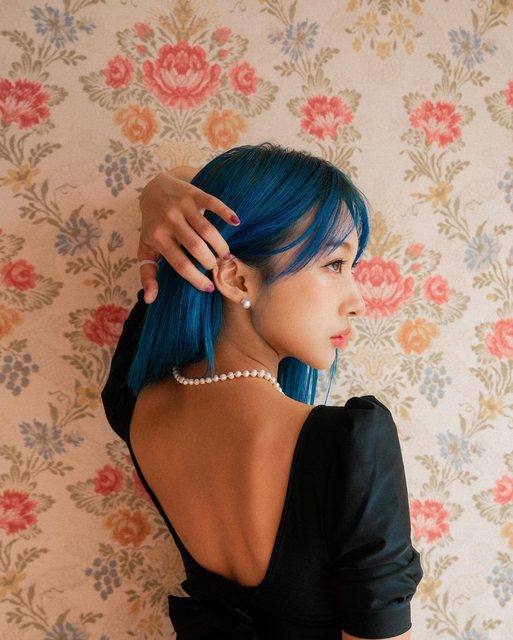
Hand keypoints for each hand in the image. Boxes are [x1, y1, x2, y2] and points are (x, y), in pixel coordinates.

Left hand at [137, 169, 239, 303]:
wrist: (153, 190)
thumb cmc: (153, 226)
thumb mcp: (145, 249)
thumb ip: (147, 274)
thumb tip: (149, 300)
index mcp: (157, 238)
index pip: (180, 264)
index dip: (196, 278)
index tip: (208, 287)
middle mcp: (169, 221)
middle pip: (196, 247)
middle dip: (210, 261)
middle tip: (215, 266)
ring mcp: (182, 206)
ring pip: (207, 230)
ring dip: (220, 245)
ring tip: (225, 254)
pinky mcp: (193, 194)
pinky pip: (212, 203)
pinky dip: (226, 212)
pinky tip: (235, 222)